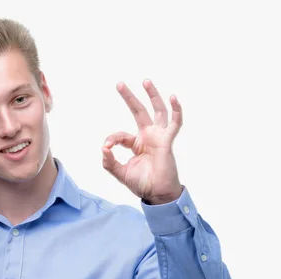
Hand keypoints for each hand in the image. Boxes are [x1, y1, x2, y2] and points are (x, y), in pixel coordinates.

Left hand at [102, 79, 183, 204]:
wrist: (156, 194)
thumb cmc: (142, 184)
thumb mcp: (120, 173)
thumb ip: (109, 162)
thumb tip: (103, 147)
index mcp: (136, 144)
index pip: (121, 135)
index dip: (112, 139)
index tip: (107, 147)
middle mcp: (148, 137)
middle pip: (139, 111)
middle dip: (130, 98)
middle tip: (119, 84)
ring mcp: (158, 137)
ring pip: (157, 111)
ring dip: (152, 95)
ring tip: (146, 81)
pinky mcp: (167, 141)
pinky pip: (175, 123)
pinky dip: (176, 110)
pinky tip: (173, 98)